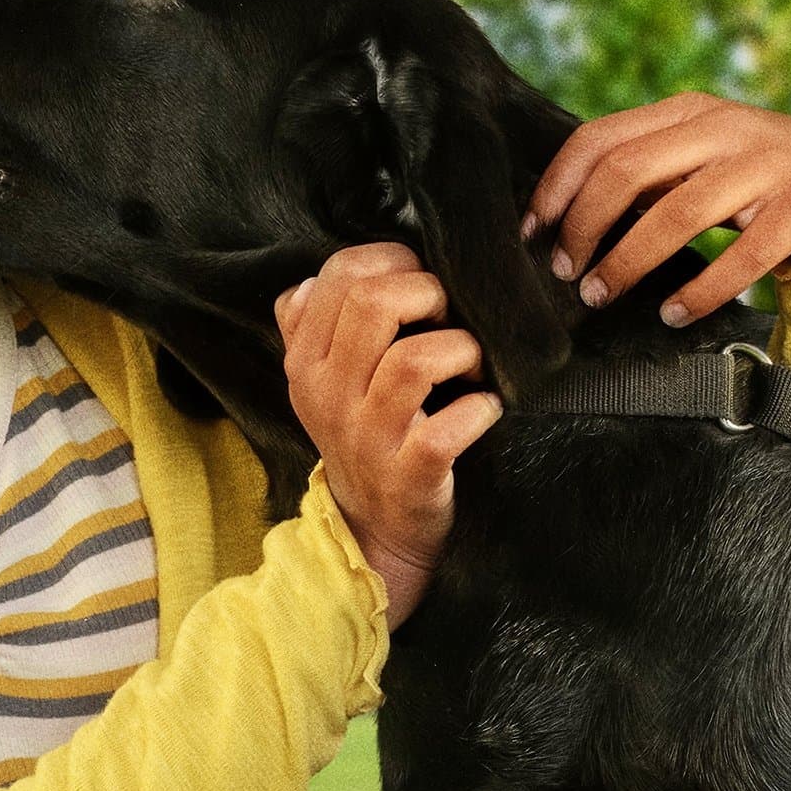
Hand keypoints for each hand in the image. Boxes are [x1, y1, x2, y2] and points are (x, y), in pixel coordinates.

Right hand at [277, 243, 502, 624]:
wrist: (374, 531)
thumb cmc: (362, 436)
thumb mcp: (322, 383)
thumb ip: (309, 327)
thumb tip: (311, 280)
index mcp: (305, 362)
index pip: (338, 275)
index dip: (392, 259)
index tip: (421, 278)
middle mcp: (328, 396)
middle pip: (372, 303)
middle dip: (427, 291)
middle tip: (449, 314)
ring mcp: (367, 438)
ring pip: (413, 361)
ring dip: (461, 348)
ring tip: (472, 361)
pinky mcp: (409, 476)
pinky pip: (447, 429)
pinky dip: (479, 409)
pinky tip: (485, 408)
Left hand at [522, 93, 790, 327]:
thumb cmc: (770, 184)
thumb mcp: (708, 162)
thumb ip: (651, 173)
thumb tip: (569, 213)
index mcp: (691, 112)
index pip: (600, 138)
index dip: (557, 188)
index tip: (534, 234)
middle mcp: (726, 128)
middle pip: (627, 170)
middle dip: (584, 227)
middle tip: (568, 273)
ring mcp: (769, 165)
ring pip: (677, 212)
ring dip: (628, 262)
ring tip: (603, 296)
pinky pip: (742, 255)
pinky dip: (700, 290)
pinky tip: (675, 314)